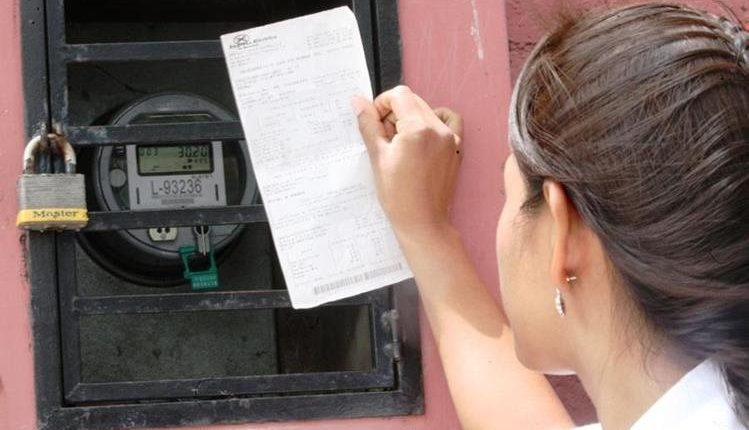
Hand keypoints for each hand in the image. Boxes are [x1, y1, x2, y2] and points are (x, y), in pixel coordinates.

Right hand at [353, 85, 462, 237]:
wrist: (423, 223)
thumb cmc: (398, 196)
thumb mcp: (378, 157)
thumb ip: (369, 125)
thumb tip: (358, 101)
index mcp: (418, 128)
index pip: (400, 95)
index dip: (382, 104)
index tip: (374, 122)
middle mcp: (438, 128)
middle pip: (413, 101)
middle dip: (394, 112)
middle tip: (384, 137)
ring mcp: (450, 138)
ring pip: (427, 110)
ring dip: (410, 118)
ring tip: (400, 142)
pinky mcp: (456, 148)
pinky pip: (449, 121)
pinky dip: (434, 122)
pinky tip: (422, 137)